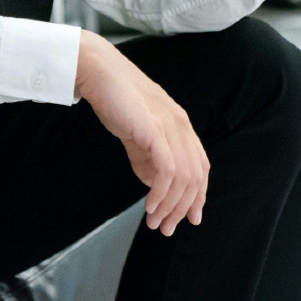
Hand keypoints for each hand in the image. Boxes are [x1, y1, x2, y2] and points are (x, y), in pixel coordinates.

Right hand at [76, 31, 208, 235]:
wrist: (99, 72)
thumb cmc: (115, 99)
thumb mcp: (137, 132)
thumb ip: (147, 157)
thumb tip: (154, 184)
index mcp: (181, 125)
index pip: (200, 166)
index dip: (198, 195)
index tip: (189, 218)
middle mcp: (181, 125)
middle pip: (195, 176)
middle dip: (183, 208)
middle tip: (167, 228)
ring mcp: (171, 126)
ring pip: (184, 178)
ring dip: (170, 206)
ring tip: (155, 222)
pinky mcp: (155, 130)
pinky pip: (168, 170)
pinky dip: (161, 193)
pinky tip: (150, 206)